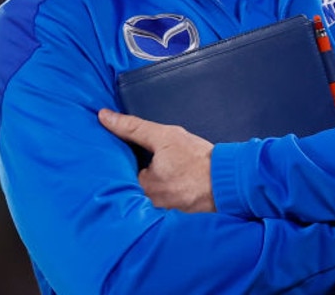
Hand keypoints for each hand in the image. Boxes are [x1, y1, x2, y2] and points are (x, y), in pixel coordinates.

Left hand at [99, 109, 216, 212]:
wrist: (230, 180)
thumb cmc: (199, 160)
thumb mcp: (165, 136)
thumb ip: (133, 127)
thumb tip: (104, 117)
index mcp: (142, 187)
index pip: (118, 172)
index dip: (121, 159)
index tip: (128, 151)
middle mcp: (148, 205)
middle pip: (131, 185)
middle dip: (137, 171)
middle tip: (154, 162)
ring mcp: (163, 214)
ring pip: (146, 195)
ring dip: (151, 183)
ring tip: (165, 171)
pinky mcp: (176, 218)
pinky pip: (161, 203)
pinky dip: (164, 193)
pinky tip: (174, 182)